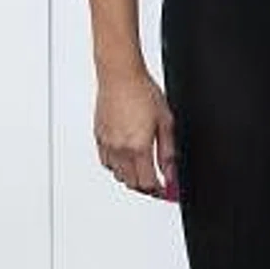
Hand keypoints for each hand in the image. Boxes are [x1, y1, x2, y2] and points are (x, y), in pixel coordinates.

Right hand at [95, 68, 175, 197]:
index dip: (158, 190)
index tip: (166, 190)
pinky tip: (126, 159)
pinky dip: (117, 166)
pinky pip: (106, 162)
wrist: (120, 77)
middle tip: (158, 182)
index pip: (146, 182)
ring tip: (144, 170)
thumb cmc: (143, 93)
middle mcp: (119, 149)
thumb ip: (167, 151)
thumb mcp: (166, 122)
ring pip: (117, 174)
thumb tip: (170, 172)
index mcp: (138, 147)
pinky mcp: (99, 138)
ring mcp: (107, 144)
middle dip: (146, 186)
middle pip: (131, 183)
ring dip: (131, 177)